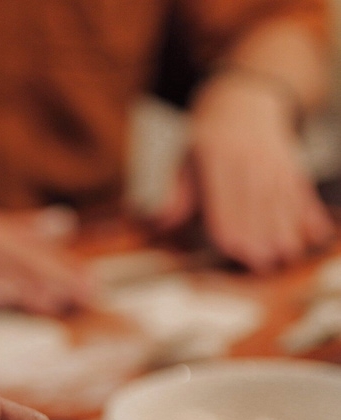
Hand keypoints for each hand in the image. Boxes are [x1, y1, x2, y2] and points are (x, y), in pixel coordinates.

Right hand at [0, 175, 92, 312]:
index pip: (33, 248)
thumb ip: (16, 224)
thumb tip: (65, 222)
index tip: (97, 286)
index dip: (66, 267)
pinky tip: (0, 299)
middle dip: (57, 278)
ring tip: (58, 303)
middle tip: (90, 297)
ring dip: (25, 285)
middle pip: (21, 258)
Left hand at [154, 71, 334, 270]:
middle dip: (260, 232)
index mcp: (217, 153)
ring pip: (281, 196)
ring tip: (288, 253)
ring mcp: (272, 157)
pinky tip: (318, 233)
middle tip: (263, 262)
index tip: (234, 248)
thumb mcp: (188, 156)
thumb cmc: (210, 134)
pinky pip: (301, 188)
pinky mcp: (291, 162)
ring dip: (287, 227)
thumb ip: (178, 192)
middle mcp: (248, 154)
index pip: (223, 195)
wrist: (244, 96)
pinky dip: (310, 211)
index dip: (230, 223)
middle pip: (255, 200)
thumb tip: (162, 221)